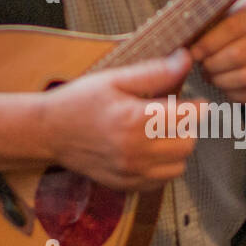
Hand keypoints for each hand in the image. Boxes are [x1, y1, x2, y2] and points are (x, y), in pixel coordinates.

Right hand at [43, 49, 203, 190]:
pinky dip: (163, 166)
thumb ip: (154, 72)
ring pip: (179, 165)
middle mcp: (136, 150)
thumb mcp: (114, 78)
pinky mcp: (127, 185)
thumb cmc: (79, 100)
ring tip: (159, 132)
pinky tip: (148, 149)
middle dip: (187, 126)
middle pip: (188, 142)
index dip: (197, 106)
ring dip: (177, 148)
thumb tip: (185, 59)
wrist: (48, 132)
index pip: (189, 116)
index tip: (193, 100)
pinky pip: (162, 180)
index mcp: (135, 119)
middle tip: (172, 114)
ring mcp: (131, 172)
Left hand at [167, 0, 245, 104]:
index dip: (207, 43)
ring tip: (208, 74)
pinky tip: (222, 85)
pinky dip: (234, 95)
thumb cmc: (244, 10)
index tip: (191, 50)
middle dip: (210, 64)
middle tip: (197, 64)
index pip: (231, 28)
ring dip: (220, 81)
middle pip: (238, 56)